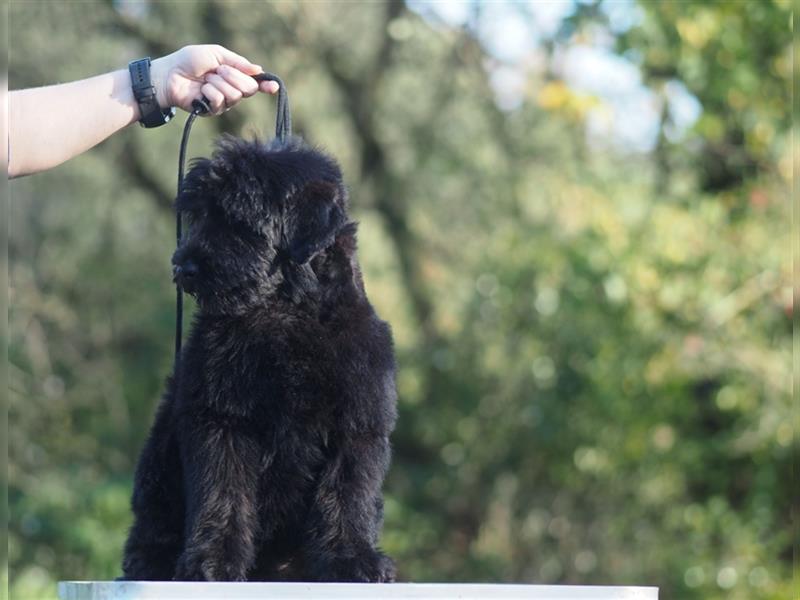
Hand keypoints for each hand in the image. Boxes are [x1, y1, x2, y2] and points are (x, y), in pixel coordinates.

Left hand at [150, 44, 278, 115]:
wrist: (170, 74)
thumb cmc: (189, 61)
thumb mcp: (216, 54)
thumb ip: (238, 62)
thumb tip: (258, 70)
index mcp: (233, 76)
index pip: (255, 83)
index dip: (266, 85)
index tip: (274, 87)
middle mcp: (231, 90)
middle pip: (248, 89)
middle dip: (233, 76)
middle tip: (218, 71)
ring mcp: (223, 102)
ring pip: (235, 95)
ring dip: (218, 83)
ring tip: (205, 79)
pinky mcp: (212, 111)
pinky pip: (220, 101)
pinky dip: (209, 91)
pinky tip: (200, 89)